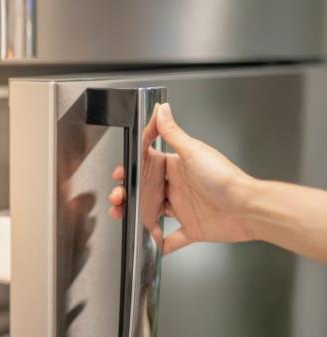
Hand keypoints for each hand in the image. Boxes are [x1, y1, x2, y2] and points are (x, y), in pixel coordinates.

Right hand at [109, 103, 255, 254]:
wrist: (248, 209)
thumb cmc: (225, 179)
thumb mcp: (193, 152)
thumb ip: (173, 133)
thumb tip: (162, 109)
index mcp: (177, 167)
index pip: (148, 166)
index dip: (131, 169)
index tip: (119, 172)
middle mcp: (178, 187)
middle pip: (145, 191)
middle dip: (127, 195)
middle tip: (118, 198)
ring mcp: (184, 208)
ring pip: (152, 213)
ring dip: (135, 216)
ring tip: (124, 217)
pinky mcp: (192, 228)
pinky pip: (173, 239)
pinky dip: (162, 243)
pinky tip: (152, 243)